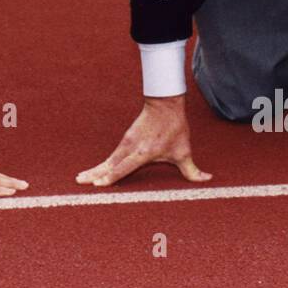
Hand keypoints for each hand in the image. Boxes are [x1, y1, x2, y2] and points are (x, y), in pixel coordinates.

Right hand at [76, 95, 210, 187]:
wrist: (164, 104)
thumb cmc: (174, 128)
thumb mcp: (184, 151)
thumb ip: (193, 170)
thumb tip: (207, 180)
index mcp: (143, 152)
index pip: (124, 167)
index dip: (111, 176)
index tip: (98, 183)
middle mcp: (131, 148)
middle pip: (109, 164)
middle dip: (94, 174)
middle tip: (79, 182)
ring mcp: (126, 143)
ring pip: (108, 160)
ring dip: (95, 169)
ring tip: (81, 178)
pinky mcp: (125, 140)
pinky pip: (112, 156)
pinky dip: (103, 164)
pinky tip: (96, 171)